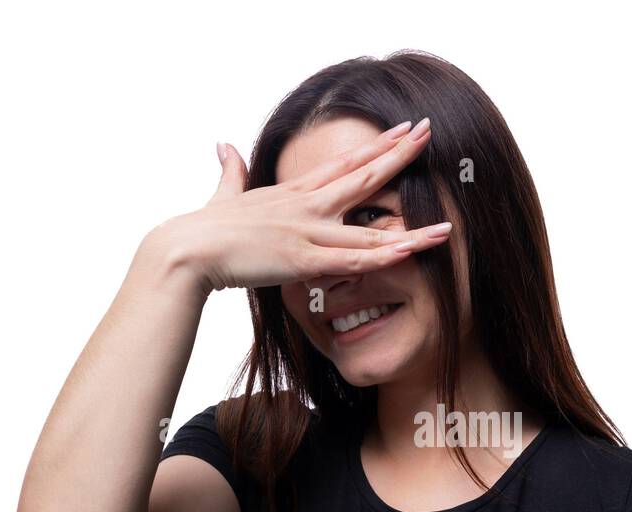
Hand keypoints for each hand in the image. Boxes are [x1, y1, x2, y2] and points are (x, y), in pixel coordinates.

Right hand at [157, 118, 450, 294]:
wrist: (185, 250)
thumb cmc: (202, 229)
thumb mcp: (222, 195)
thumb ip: (230, 172)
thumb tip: (224, 146)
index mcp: (291, 193)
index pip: (342, 163)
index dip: (374, 147)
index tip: (401, 130)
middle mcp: (305, 206)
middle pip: (362, 176)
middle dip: (398, 156)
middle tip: (428, 133)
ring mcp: (307, 232)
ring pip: (368, 229)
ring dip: (409, 231)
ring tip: (446, 227)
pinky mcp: (302, 260)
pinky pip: (351, 260)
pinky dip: (381, 258)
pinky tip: (408, 253)